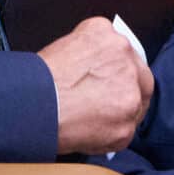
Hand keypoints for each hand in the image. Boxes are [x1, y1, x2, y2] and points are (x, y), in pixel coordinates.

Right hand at [38, 17, 153, 155]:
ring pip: (135, 108)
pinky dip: (109, 135)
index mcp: (111, 39)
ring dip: (120, 113)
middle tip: (108, 100)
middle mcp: (127, 64)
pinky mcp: (125, 127)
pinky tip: (90, 131)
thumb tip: (100, 64)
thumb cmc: (41, 79)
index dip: (120, 69)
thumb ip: (94, 50)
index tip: (111, 78)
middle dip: (128, 89)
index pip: (128, 53)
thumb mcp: (68, 43)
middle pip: (141, 79)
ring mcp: (130, 97)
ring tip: (94, 118)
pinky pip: (124, 133)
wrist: (33, 106)